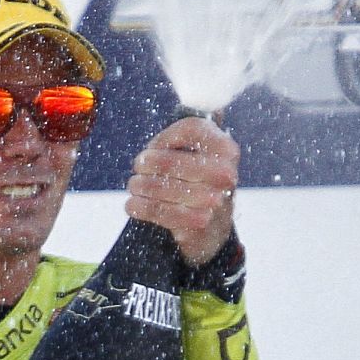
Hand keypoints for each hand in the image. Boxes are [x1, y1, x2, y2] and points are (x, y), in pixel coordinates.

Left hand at [125, 116, 239, 264]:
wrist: (214, 230)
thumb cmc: (199, 184)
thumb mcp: (201, 156)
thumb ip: (184, 140)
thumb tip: (155, 147)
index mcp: (227, 150)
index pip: (192, 129)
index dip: (167, 135)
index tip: (154, 145)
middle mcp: (225, 175)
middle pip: (172, 161)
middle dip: (148, 163)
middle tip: (138, 165)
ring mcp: (214, 201)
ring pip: (163, 187)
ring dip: (141, 185)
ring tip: (135, 185)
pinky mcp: (198, 224)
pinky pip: (160, 211)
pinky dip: (141, 206)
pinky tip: (132, 204)